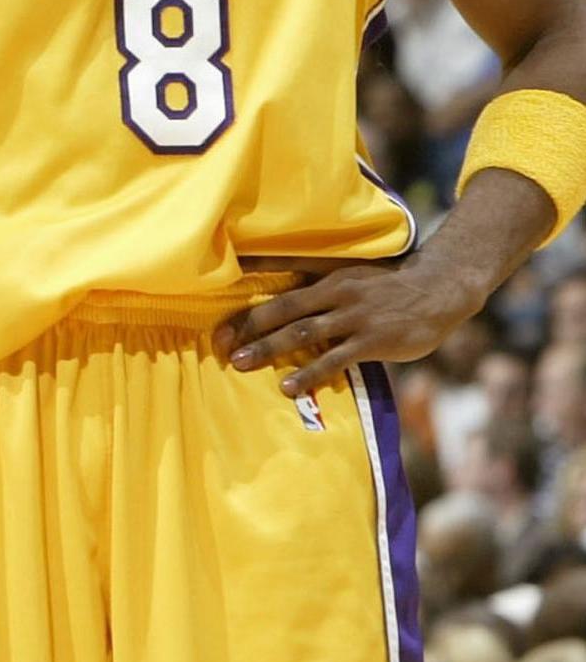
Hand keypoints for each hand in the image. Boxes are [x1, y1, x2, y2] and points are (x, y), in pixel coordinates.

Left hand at [214, 255, 478, 397]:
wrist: (440, 290)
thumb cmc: (391, 286)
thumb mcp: (353, 276)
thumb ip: (322, 289)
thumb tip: (286, 305)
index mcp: (329, 274)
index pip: (279, 281)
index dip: (250, 297)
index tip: (223, 313)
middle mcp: (337, 292)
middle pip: (284, 309)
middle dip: (249, 327)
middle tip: (221, 345)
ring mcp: (355, 317)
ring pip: (303, 333)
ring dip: (269, 349)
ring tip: (241, 364)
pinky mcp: (372, 341)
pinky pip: (335, 359)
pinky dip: (309, 373)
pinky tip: (289, 387)